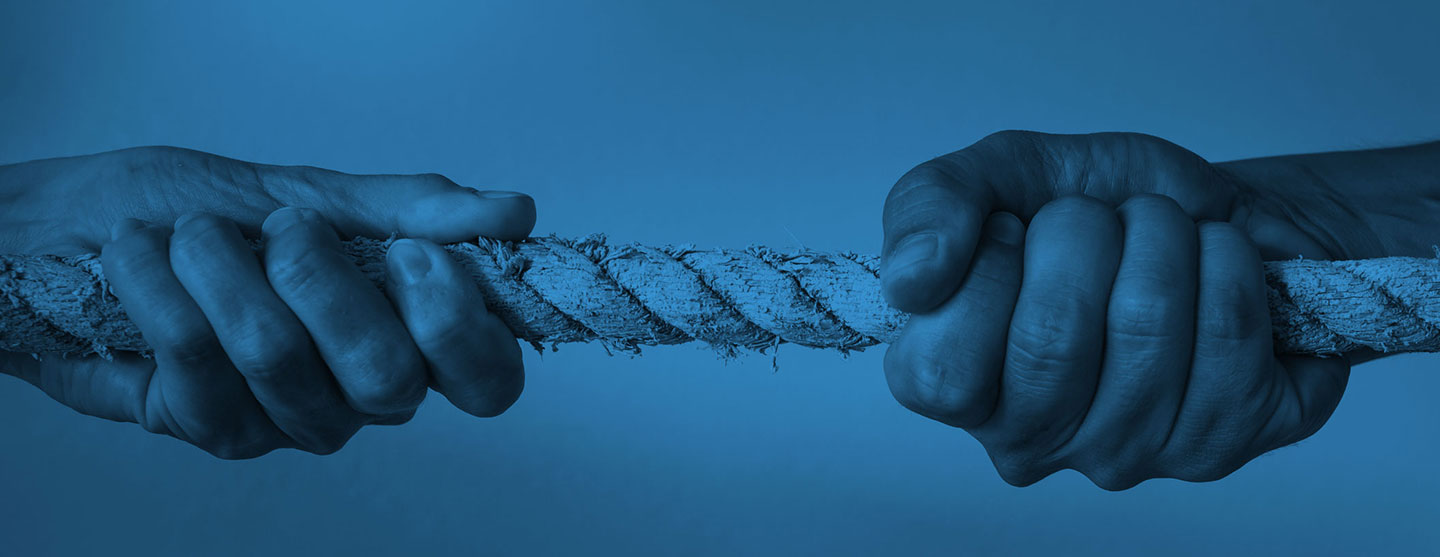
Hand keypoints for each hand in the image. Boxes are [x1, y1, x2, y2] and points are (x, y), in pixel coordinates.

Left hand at [0, 146, 534, 457]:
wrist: (70, 233)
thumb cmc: (192, 209)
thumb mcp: (308, 188)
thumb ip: (411, 208)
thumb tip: (510, 213)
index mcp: (410, 331)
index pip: (487, 378)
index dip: (458, 326)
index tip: (407, 255)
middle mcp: (364, 390)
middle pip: (389, 377)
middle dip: (323, 283)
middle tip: (280, 229)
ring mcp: (293, 417)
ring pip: (287, 365)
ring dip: (226, 274)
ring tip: (191, 233)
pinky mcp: (218, 429)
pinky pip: (204, 369)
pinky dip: (165, 292)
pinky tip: (143, 261)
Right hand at [880, 131, 1380, 488]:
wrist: (1206, 212)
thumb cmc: (1098, 206)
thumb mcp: (999, 174)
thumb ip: (931, 205)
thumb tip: (909, 281)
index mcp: (956, 386)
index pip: (943, 374)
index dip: (987, 273)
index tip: (1015, 229)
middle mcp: (1035, 441)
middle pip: (1051, 340)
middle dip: (1085, 233)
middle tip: (1098, 220)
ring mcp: (1128, 454)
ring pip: (1147, 328)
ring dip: (1162, 237)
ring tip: (1158, 234)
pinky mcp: (1222, 444)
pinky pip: (1228, 333)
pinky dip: (1227, 261)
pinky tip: (1214, 266)